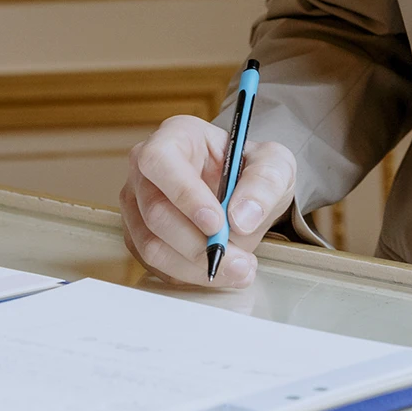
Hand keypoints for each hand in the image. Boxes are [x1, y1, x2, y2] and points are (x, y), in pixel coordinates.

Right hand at [120, 114, 295, 289]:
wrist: (243, 193)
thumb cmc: (251, 169)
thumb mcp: (274, 164)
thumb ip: (264, 183)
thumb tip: (241, 217)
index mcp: (176, 136)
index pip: (161, 160)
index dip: (184, 194)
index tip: (216, 222)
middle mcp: (147, 169)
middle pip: (155, 212)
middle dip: (198, 244)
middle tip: (238, 259)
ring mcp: (137, 205)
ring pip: (152, 245)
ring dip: (196, 266)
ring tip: (238, 268)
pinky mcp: (139, 237)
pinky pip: (155, 265)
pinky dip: (189, 275)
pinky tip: (221, 270)